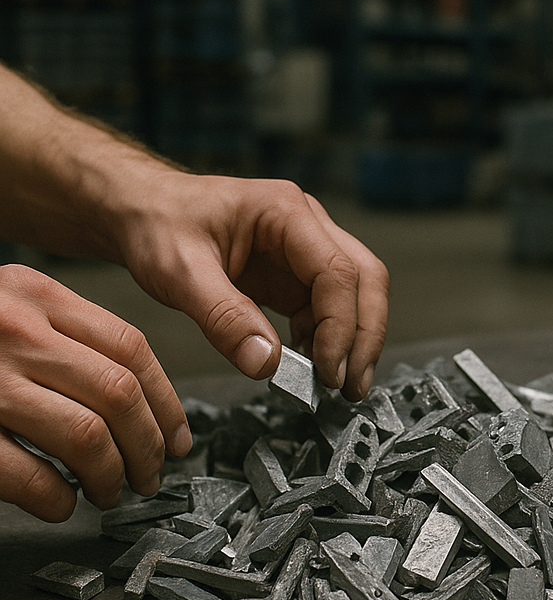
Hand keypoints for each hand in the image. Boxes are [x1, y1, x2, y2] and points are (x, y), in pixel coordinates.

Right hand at [0, 264, 189, 521]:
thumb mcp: (9, 309)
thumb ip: (64, 336)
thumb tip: (137, 400)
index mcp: (34, 294)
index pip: (132, 347)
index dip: (166, 401)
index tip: (177, 436)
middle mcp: (13, 328)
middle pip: (119, 393)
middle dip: (147, 445)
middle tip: (151, 475)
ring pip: (85, 434)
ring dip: (110, 475)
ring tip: (108, 492)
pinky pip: (26, 473)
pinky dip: (54, 498)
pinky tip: (59, 505)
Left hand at [117, 171, 388, 399]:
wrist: (141, 212)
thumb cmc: (157, 225)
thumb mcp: (179, 271)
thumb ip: (223, 318)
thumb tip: (267, 366)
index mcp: (287, 212)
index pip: (337, 272)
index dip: (340, 326)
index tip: (328, 372)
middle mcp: (307, 226)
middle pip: (365, 279)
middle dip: (365, 335)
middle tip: (352, 387)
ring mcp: (305, 251)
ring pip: (355, 295)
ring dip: (354, 341)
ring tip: (341, 387)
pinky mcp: (295, 276)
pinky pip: (327, 310)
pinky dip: (327, 341)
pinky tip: (311, 368)